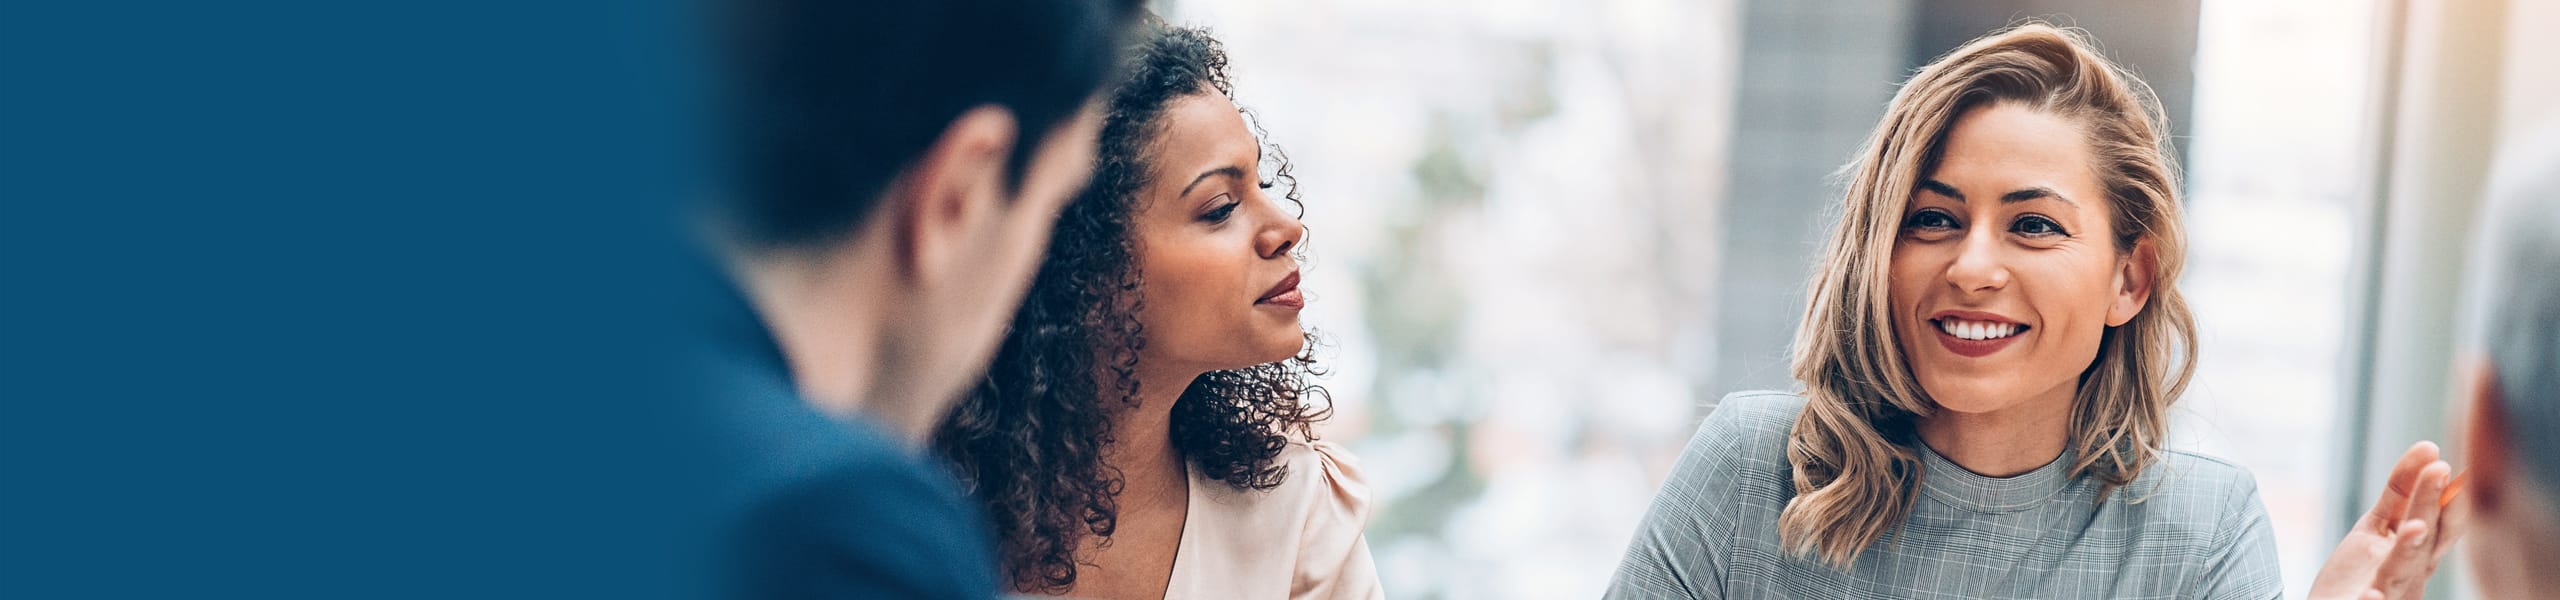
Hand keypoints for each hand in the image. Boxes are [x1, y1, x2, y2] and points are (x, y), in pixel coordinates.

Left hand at [2305, 441, 2471, 599]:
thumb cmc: (2359, 574)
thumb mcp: (2378, 527)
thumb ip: (2400, 492)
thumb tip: (2429, 446)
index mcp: (2419, 551)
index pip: (2441, 516)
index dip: (2449, 490)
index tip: (2453, 458)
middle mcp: (2412, 572)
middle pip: (2426, 535)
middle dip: (2431, 504)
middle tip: (2439, 468)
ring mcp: (2391, 592)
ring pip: (2402, 570)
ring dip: (2410, 548)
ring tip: (2415, 526)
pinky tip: (2369, 594)